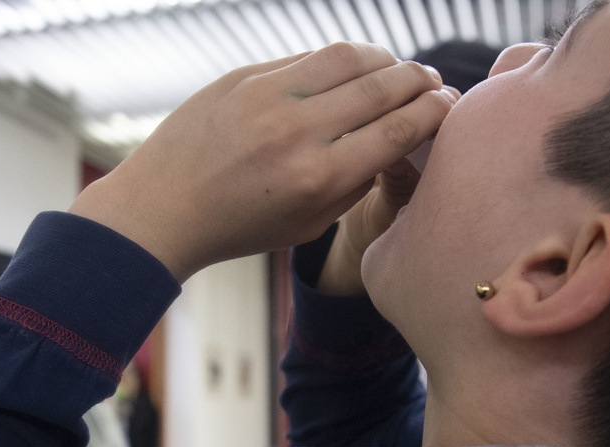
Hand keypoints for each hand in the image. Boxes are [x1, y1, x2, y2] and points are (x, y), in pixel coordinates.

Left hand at [69, 43, 456, 282]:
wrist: (162, 209)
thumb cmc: (237, 226)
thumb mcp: (305, 225)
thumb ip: (353, 185)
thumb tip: (395, 142)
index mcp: (318, 179)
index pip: (399, 131)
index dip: (434, 113)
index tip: (448, 106)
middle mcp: (297, 133)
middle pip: (383, 88)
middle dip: (419, 81)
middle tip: (433, 82)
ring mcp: (267, 97)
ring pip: (348, 56)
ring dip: (384, 59)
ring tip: (396, 69)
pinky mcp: (243, 78)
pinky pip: (306, 57)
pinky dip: (338, 60)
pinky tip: (349, 69)